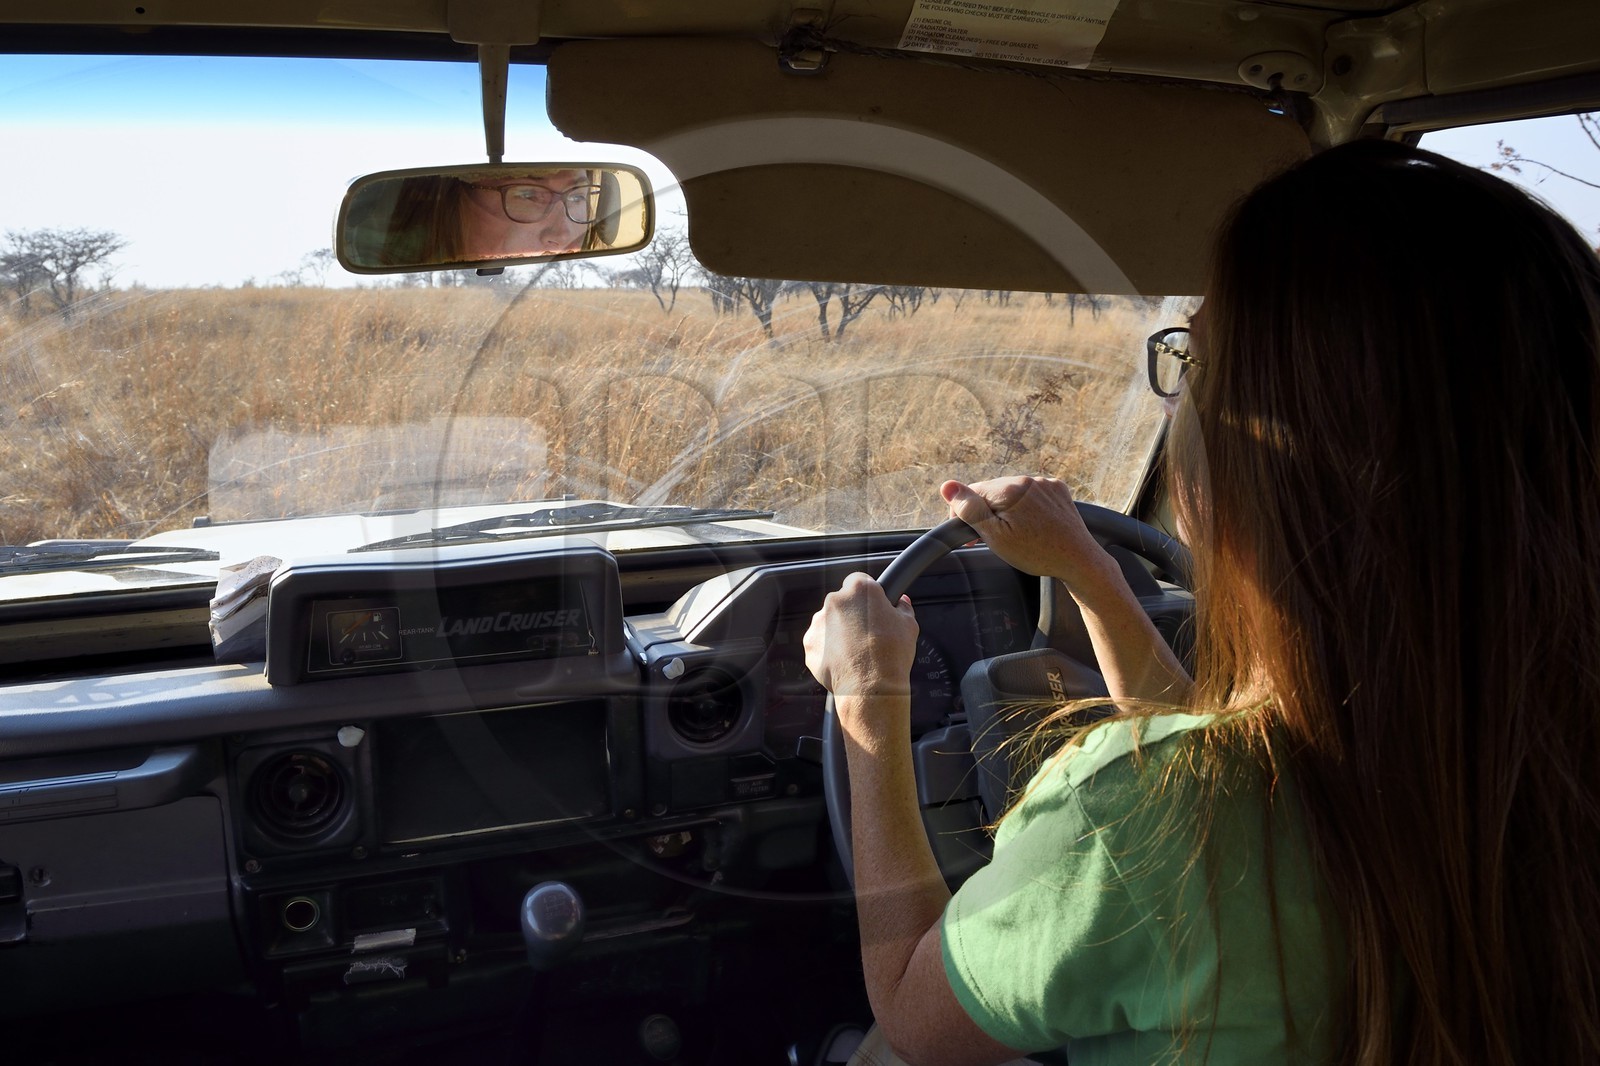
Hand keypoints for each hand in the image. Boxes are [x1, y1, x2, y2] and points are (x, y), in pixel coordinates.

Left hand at [803, 572, 918, 699]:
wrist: (870, 688)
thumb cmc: (891, 656)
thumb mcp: (908, 626)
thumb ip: (903, 607)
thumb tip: (902, 602)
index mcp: (860, 590)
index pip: (859, 580)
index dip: (867, 595)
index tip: (872, 607)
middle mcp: (835, 601)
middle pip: (843, 602)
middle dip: (852, 614)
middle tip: (867, 633)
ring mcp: (819, 622)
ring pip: (828, 621)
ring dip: (838, 631)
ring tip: (856, 651)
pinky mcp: (809, 642)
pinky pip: (819, 641)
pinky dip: (828, 648)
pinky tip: (844, 660)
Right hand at [940, 476, 1109, 587]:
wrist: (1079, 560)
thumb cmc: (1036, 552)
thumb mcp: (996, 536)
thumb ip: (970, 509)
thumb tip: (947, 486)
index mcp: (1008, 490)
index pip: (972, 492)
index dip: (965, 514)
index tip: (969, 536)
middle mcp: (1027, 480)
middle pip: (992, 491)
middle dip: (987, 511)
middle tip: (992, 539)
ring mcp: (1045, 483)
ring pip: (1012, 492)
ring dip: (1007, 508)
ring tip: (1015, 533)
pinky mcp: (1058, 490)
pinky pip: (1032, 493)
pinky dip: (1027, 506)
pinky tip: (1032, 525)